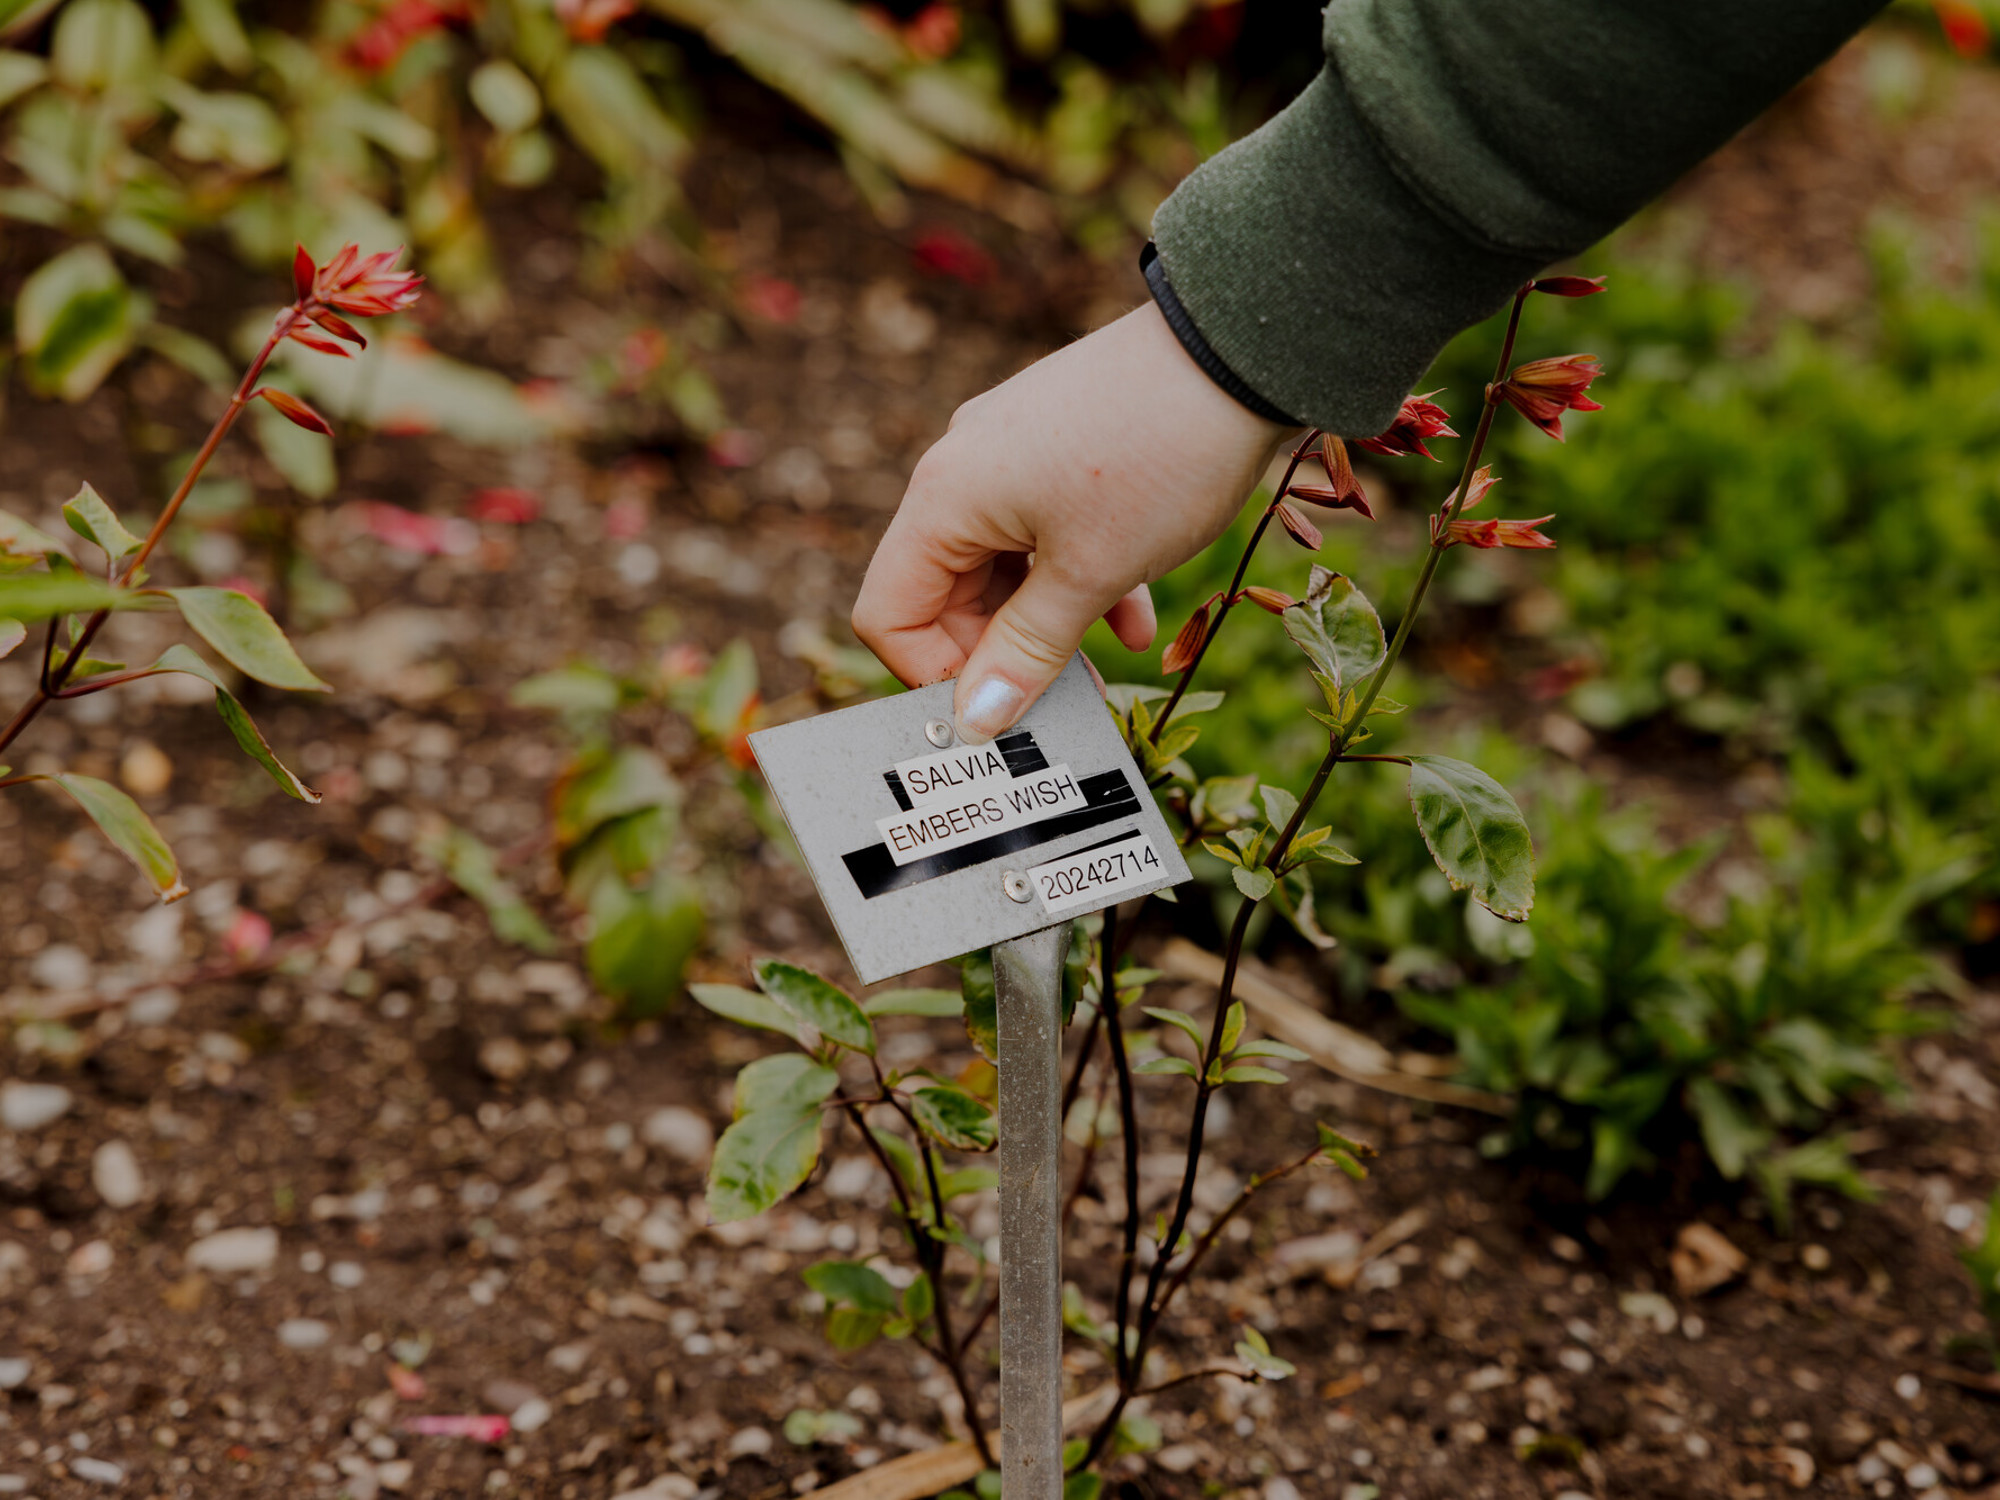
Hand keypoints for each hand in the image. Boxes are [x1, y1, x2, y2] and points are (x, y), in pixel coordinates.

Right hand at [852, 300, 1294, 742]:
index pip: (889, 613)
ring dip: (1047, 622)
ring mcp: (1010, 451)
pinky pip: (1044, 530)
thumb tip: (978, 717)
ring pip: (1003, 566)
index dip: (933, 673)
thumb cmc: (1160, 453)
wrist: (1239, 347)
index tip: (999, 707)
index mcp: (945, 498)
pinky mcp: (1058, 442)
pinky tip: (1133, 616)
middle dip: (1000, 653)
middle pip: (945, 593)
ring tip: (1105, 667)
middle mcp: (962, 469)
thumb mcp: (1091, 572)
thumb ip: (1027, 650)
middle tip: (1065, 698)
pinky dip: (1078, 576)